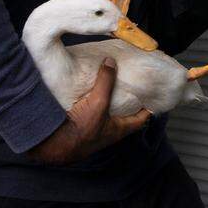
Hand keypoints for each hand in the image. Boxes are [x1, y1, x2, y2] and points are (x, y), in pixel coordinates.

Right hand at [27, 57, 151, 164]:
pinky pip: (92, 108)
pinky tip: (89, 87)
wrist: (54, 145)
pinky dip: (94, 98)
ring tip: (112, 79)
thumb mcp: (98, 103)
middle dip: (129, 99)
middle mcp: (110, 129)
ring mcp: (96, 126)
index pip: (141, 118)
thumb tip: (111, 61)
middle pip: (125, 113)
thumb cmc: (81, 130)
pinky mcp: (82, 122)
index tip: (153, 93)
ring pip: (108, 110)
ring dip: (110, 98)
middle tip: (132, 81)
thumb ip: (105, 82)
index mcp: (120, 128)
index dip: (149, 107)